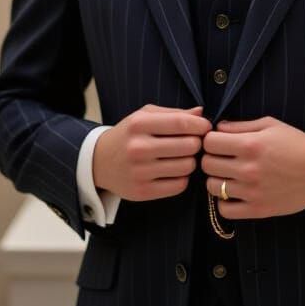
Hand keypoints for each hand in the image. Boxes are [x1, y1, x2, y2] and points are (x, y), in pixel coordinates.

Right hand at [93, 104, 208, 201]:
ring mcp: (139, 172)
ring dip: (190, 161)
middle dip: (196, 143)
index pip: (181, 123)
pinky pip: (179, 185)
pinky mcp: (142, 191)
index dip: (200, 126)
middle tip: (192, 143)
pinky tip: (174, 171)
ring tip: (182, 157)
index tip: (206, 127)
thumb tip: (201, 114)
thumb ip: (174, 114)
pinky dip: (182, 177)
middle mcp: (138, 148)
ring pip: (187, 166)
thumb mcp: (144, 116)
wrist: (98, 162)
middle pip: (189, 146)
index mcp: (139, 124)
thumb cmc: (128, 135)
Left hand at [201, 117, 304, 219]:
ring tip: (229, 176)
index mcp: (250, 144)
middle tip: (222, 158)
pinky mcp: (258, 209)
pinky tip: (234, 193)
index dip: (210, 140)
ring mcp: (251, 191)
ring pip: (212, 187)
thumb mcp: (270, 125)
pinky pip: (225, 210)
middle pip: (207, 164)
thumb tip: (217, 128)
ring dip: (217, 180)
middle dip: (211, 158)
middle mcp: (248, 168)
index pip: (209, 142)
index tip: (218, 142)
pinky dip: (225, 202)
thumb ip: (241, 126)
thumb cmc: (296, 143)